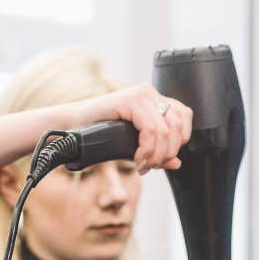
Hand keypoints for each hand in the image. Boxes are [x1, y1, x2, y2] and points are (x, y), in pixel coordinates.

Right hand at [69, 84, 192, 173]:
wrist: (74, 127)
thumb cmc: (102, 135)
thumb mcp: (135, 146)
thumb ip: (157, 153)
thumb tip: (177, 163)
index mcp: (155, 99)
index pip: (184, 118)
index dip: (178, 143)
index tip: (160, 159)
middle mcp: (150, 93)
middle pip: (177, 127)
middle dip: (166, 153)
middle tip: (150, 166)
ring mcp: (141, 95)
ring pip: (165, 131)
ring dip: (155, 156)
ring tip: (141, 166)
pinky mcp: (130, 101)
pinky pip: (150, 130)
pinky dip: (146, 150)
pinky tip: (136, 160)